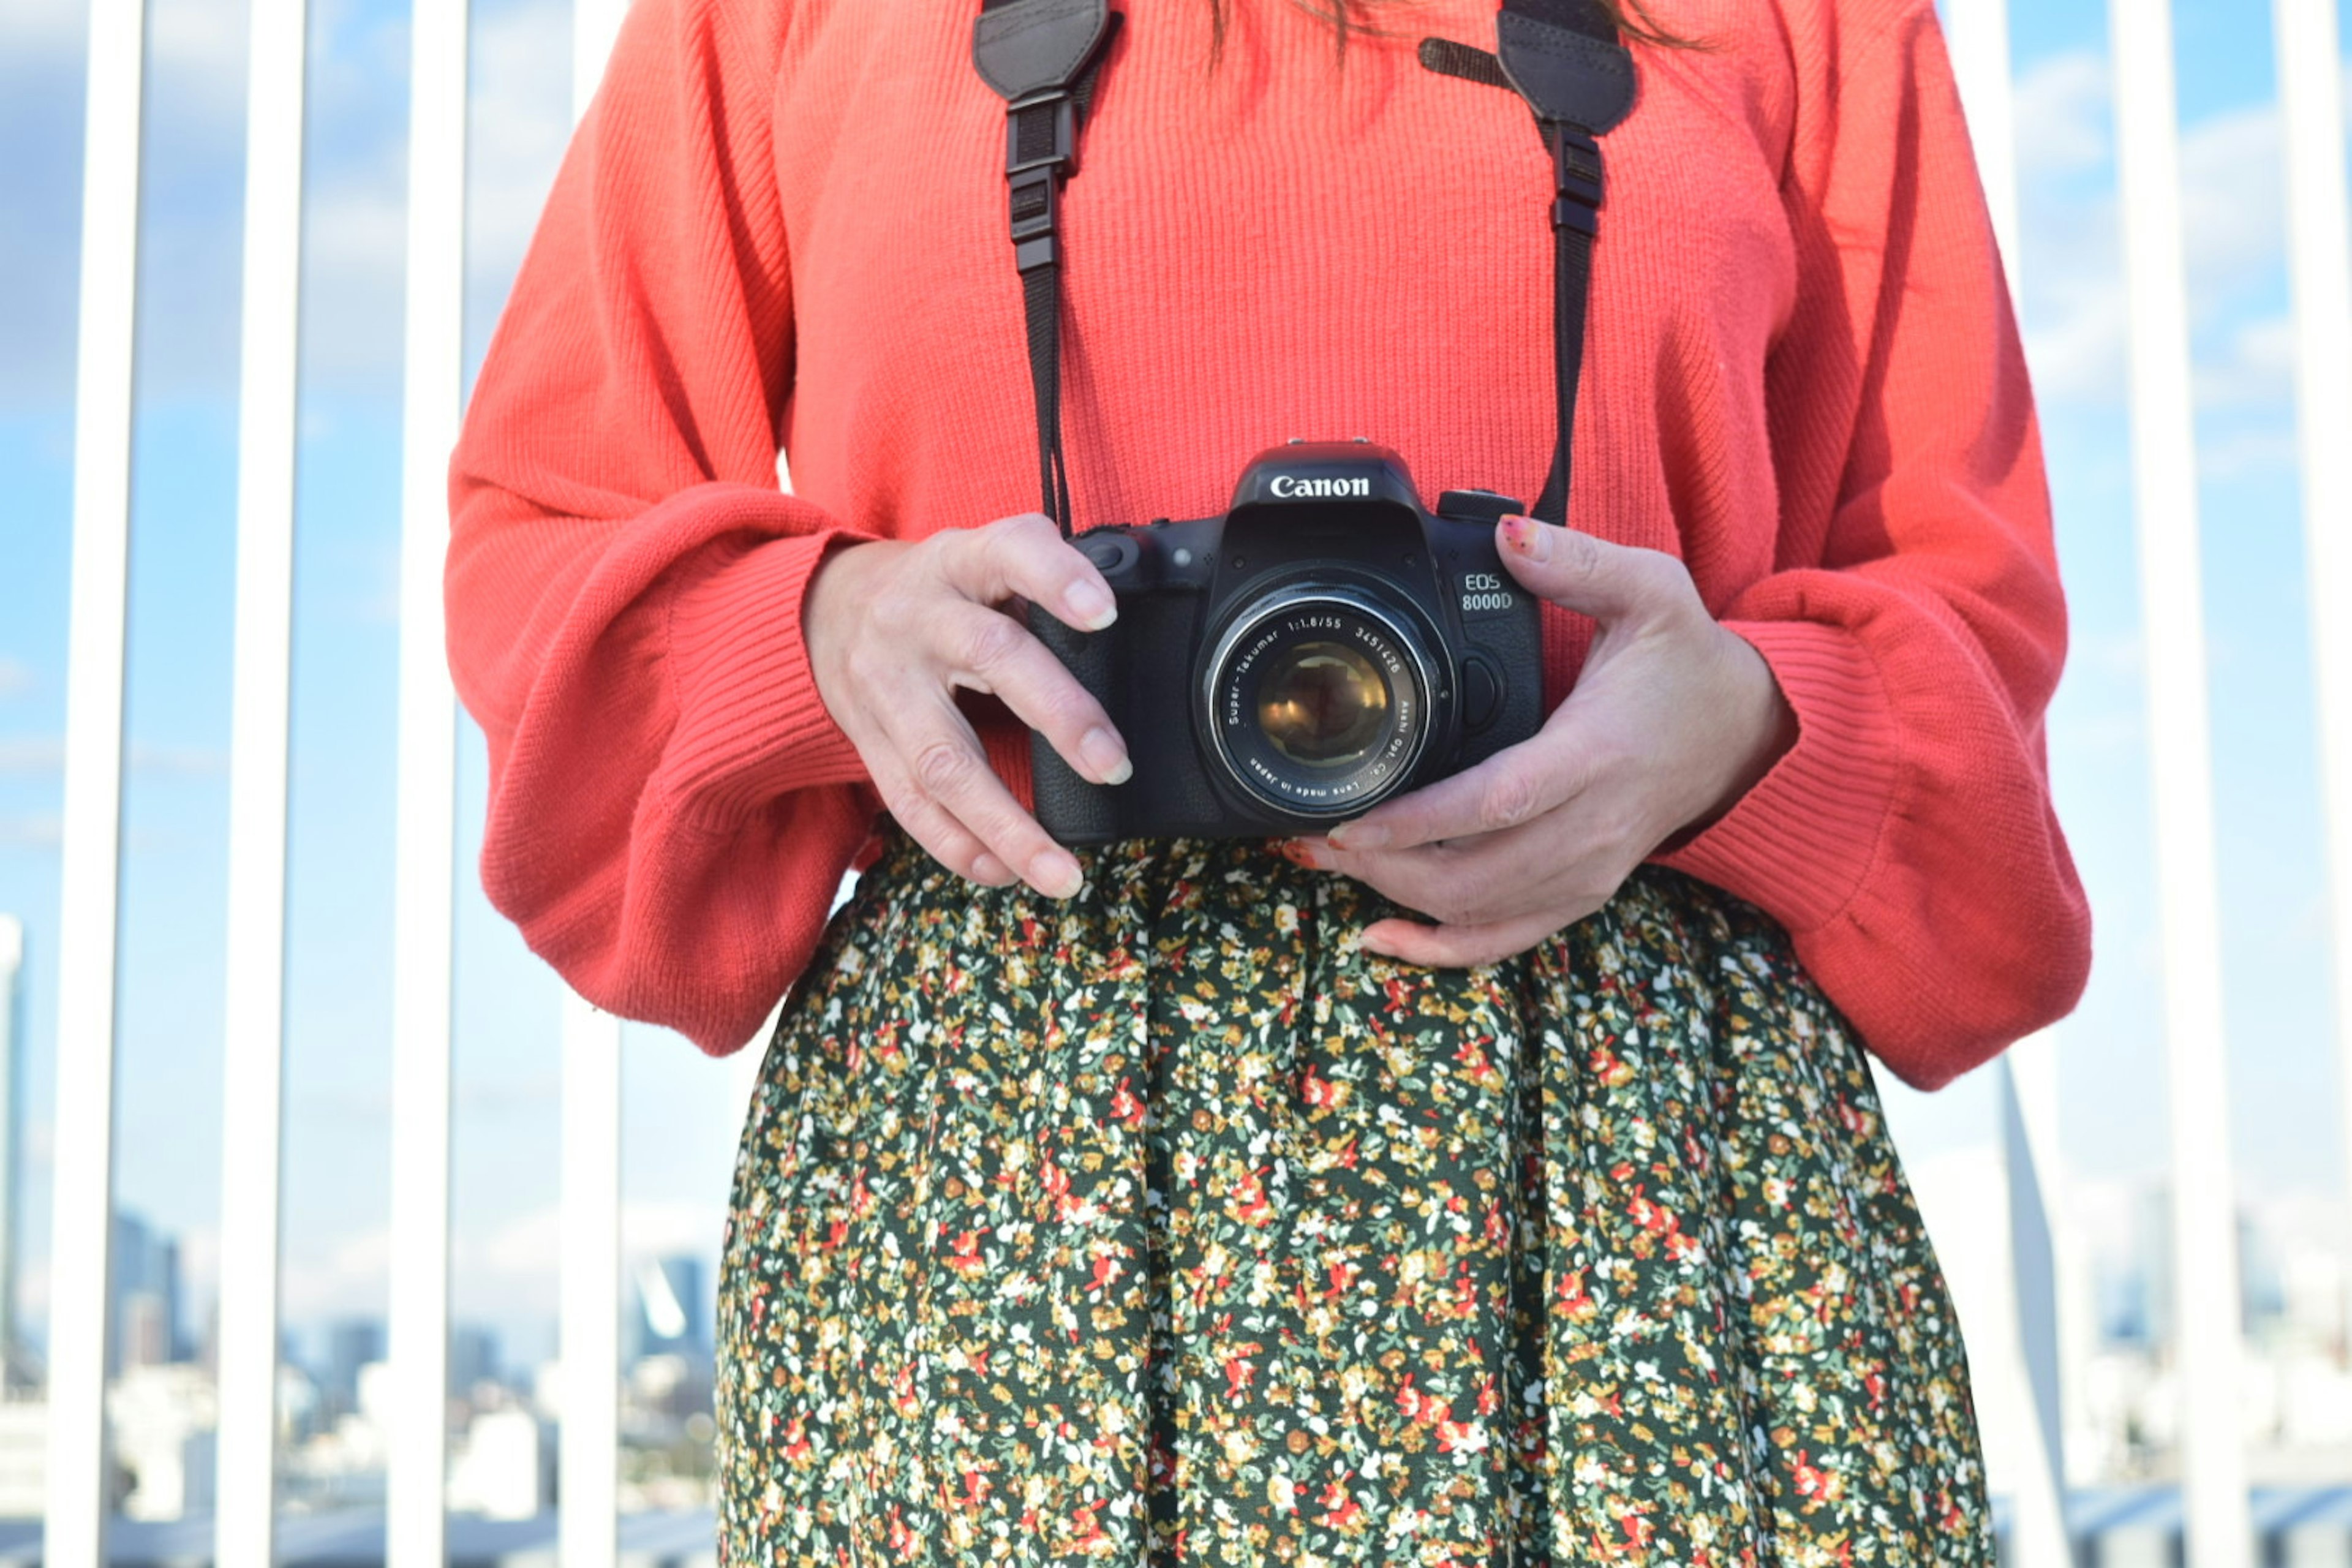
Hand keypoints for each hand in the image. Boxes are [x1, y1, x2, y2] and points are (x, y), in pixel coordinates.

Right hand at [803, 512, 1129, 897]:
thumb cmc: (939, 591)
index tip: (1104, 612)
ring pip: (944, 760)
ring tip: (1063, 872)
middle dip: (1057, 716)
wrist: (825, 610)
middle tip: (1113, 765)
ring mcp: (886, 685)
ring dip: (1007, 825)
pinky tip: (1005, 872)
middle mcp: (917, 618)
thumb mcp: (981, 559)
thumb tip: (1127, 639)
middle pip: (987, 658)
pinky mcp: (867, 742)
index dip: (1055, 578)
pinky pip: (910, 806)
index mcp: (959, 562)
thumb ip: (1042, 586)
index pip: (1010, 551)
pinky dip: (960, 847)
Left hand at [1292, 515, 1795, 965]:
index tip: (1351, 819)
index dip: (1417, 821)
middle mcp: (1591, 828)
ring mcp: (1588, 871)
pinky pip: (1506, 940)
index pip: (1496, 803)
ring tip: (1324, 861)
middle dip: (1382, 866)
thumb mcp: (1651, 591)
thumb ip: (1577, 560)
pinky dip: (1440, 950)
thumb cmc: (1690, 664)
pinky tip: (1379, 937)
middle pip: (1472, 875)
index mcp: (1594, 755)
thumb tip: (1509, 534)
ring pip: (1478, 911)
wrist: (1748, 733)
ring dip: (1394, 897)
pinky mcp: (1582, 893)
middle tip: (1310, 835)